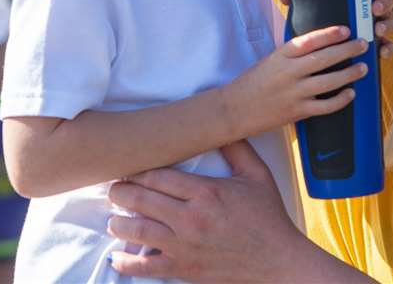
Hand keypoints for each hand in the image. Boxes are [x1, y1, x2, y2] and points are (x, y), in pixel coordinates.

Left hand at [107, 141, 322, 281]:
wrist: (278, 263)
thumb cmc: (268, 219)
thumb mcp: (256, 176)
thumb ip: (237, 148)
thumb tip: (222, 123)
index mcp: (205, 192)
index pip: (156, 176)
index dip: (136, 171)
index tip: (128, 168)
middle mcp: (190, 218)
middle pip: (140, 200)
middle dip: (120, 193)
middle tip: (114, 189)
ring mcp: (184, 246)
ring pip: (136, 231)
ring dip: (117, 224)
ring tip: (113, 219)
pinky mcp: (183, 270)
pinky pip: (146, 267)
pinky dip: (126, 263)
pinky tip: (117, 257)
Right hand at [221, 25, 368, 139]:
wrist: (235, 109)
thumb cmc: (254, 82)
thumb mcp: (271, 60)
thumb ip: (292, 53)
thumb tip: (320, 43)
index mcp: (281, 55)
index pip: (309, 40)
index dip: (329, 34)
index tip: (346, 29)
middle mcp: (289, 72)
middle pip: (324, 59)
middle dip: (347, 50)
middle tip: (363, 45)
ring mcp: (294, 93)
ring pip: (328, 82)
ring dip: (349, 74)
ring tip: (363, 68)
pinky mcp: (297, 112)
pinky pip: (325, 106)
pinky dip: (340, 100)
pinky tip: (350, 94)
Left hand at [278, 0, 392, 60]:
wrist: (317, 51)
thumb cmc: (316, 20)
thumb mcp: (307, 9)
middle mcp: (367, 9)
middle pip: (384, 2)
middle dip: (384, 4)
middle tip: (374, 8)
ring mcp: (373, 26)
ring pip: (388, 22)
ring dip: (386, 25)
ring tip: (377, 30)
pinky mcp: (376, 44)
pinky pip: (388, 45)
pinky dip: (388, 48)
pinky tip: (383, 52)